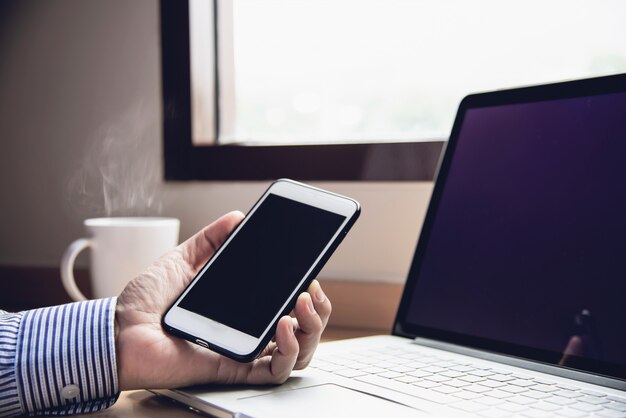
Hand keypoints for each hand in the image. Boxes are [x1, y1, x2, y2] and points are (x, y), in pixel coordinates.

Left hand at [115, 211, 331, 389]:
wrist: (117, 330)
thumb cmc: (145, 302)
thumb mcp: (182, 260)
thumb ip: (210, 240)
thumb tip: (238, 218)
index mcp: (241, 308)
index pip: (287, 305)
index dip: (308, 293)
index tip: (311, 273)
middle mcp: (247, 331)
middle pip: (303, 331)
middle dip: (319, 311)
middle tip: (311, 289)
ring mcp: (243, 351)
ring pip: (298, 353)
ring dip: (311, 329)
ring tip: (301, 304)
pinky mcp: (234, 369)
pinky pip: (274, 373)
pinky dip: (288, 352)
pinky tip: (283, 326)